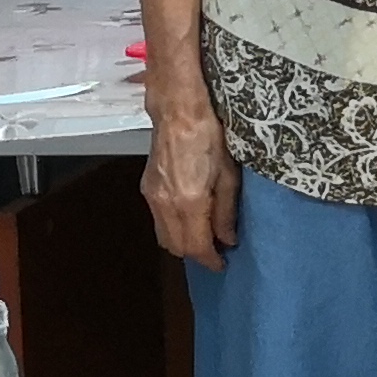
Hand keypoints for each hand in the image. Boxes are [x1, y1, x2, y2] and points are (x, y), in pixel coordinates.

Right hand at [141, 97, 239, 268]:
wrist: (179, 112)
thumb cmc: (211, 137)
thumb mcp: (229, 175)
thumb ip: (226, 211)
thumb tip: (227, 240)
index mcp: (189, 203)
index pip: (196, 246)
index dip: (210, 261)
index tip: (223, 265)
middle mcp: (165, 205)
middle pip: (177, 247)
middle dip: (196, 255)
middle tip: (217, 251)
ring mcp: (152, 198)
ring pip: (164, 236)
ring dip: (183, 243)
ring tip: (205, 238)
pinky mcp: (146, 189)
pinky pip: (158, 221)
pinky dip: (173, 229)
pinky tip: (190, 221)